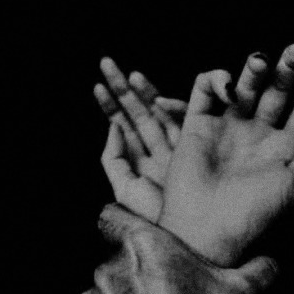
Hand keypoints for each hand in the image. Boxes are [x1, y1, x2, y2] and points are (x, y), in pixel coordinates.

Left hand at [94, 59, 185, 221]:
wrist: (188, 231)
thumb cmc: (154, 217)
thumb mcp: (124, 189)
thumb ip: (113, 159)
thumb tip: (112, 127)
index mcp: (139, 161)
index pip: (122, 126)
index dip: (109, 106)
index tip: (97, 85)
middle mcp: (156, 150)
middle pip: (138, 113)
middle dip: (123, 89)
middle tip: (107, 63)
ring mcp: (176, 146)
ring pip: (159, 113)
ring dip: (145, 92)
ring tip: (131, 75)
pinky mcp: (196, 147)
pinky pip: (183, 122)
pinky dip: (173, 110)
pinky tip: (159, 101)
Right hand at [95, 44, 293, 266]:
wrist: (208, 231)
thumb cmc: (257, 213)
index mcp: (284, 147)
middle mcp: (257, 134)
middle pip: (276, 89)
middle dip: (289, 67)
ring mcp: (226, 128)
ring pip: (244, 84)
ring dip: (255, 67)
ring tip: (262, 61)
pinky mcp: (197, 125)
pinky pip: (205, 90)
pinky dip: (215, 79)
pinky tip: (229, 90)